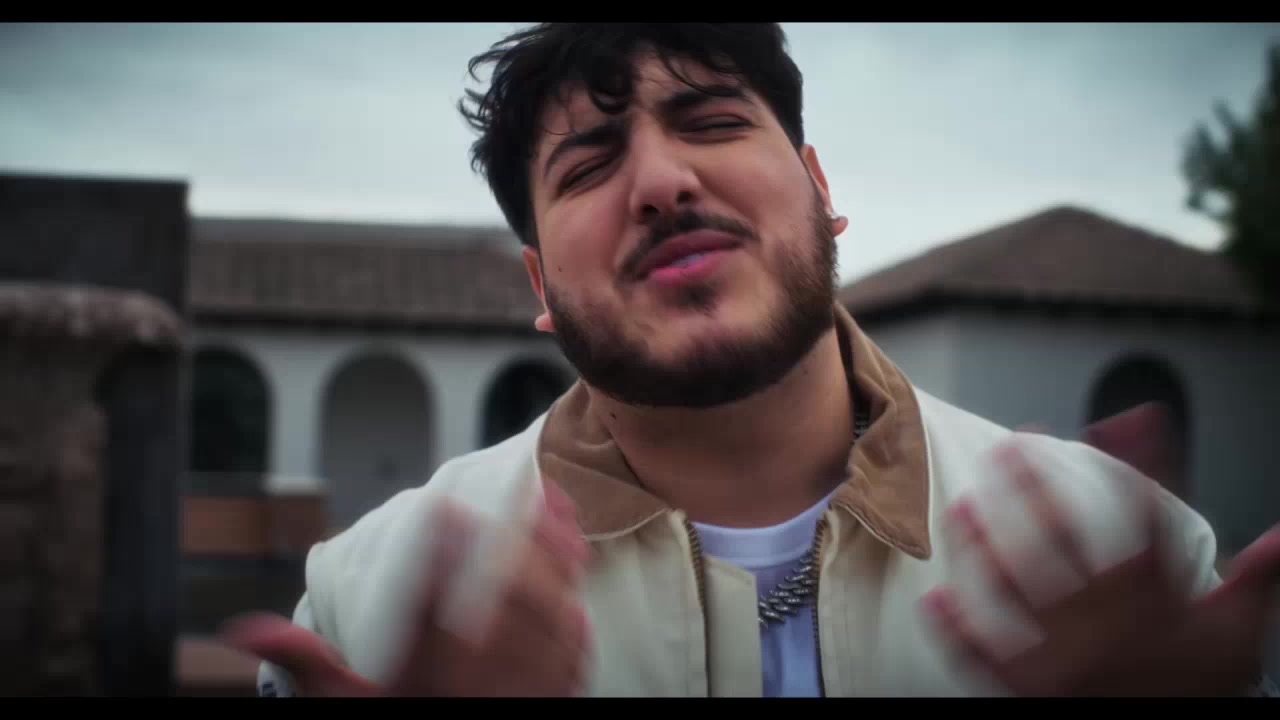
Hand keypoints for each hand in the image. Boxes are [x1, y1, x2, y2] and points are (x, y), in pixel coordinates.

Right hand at [221, 479, 593, 696]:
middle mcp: (481, 674)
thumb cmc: (410, 719)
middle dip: (510, 538)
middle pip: (503, 589)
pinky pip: (573, 643)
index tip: (439, 504)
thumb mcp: (350, 705)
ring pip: (548, 608)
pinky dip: (574, 598)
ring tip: (548, 509)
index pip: (431, 591)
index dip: (439, 541)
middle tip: (511, 497)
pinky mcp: (557, 696)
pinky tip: (577, 566)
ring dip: (551, 556)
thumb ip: (308, 664)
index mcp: (429, 667)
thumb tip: (245, 630)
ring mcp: (526, 685)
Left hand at [921, 435, 1279, 695]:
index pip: (1147, 516)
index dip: (1143, 461)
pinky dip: (956, 630)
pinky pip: (982, 657)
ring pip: (1011, 588)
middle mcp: (1103, 621)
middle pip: (1061, 539)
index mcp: (1152, 599)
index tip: (1130, 419)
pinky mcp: (1026, 687)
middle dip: (1033, 485)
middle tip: (1013, 443)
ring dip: (982, 542)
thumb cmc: (1194, 685)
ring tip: (965, 504)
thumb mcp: (1234, 632)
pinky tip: (934, 599)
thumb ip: (1256, 579)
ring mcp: (1060, 654)